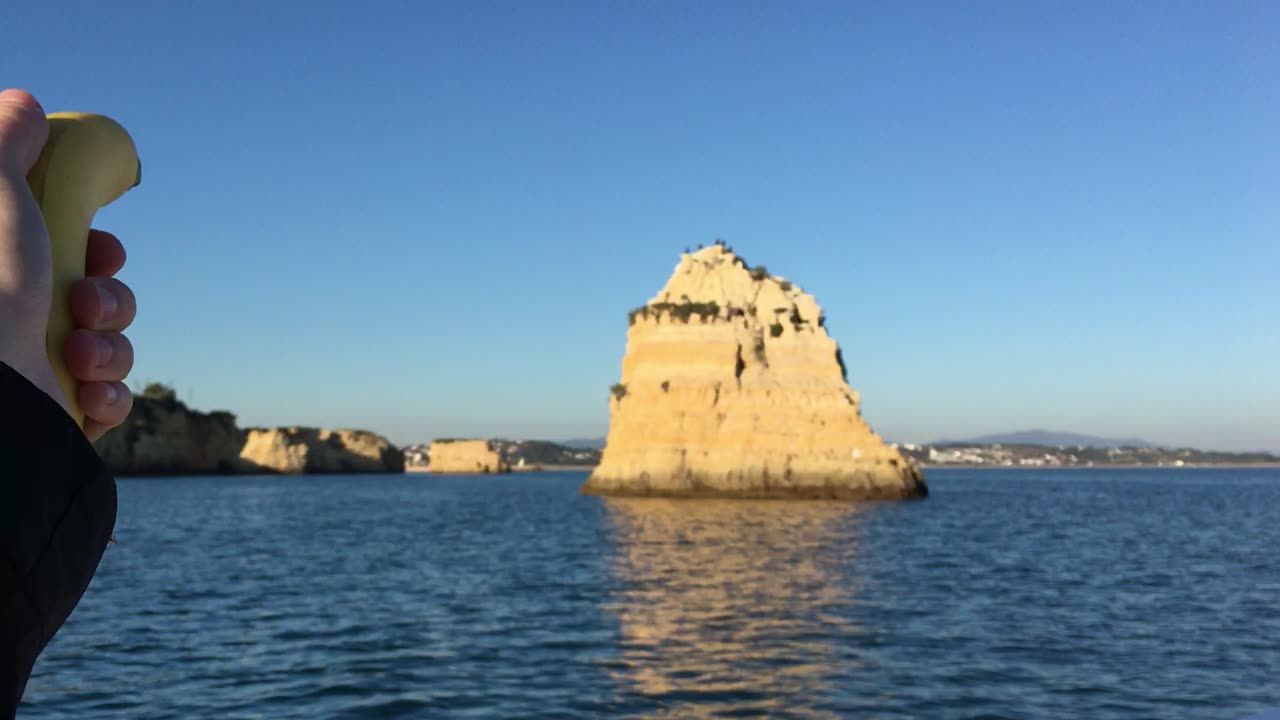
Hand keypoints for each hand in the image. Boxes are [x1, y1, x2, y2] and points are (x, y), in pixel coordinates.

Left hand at [0, 88, 135, 441]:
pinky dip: (108, 395)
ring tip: (79, 354)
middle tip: (86, 299)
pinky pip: (112, 399)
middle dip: (109, 296)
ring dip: (110, 346)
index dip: (96, 245)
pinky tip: (84, 394)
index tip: (100, 244)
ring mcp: (32, 373)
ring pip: (112, 348)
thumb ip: (5, 140)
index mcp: (3, 278)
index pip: (63, 253)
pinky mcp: (55, 418)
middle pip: (98, 297)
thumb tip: (26, 104)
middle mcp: (11, 323)